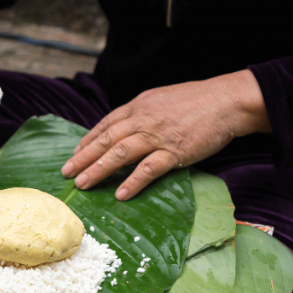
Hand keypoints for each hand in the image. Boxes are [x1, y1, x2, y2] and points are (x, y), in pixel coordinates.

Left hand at [60, 70, 270, 199]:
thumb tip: (128, 127)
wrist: (226, 101)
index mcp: (139, 105)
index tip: (75, 153)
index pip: (106, 124)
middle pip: (106, 140)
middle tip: (66, 172)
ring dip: (98, 170)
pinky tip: (120, 194)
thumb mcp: (162, 99)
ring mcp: (158, 136)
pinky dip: (133, 181)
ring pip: (120, 154)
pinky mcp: (175, 152)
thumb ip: (143, 112)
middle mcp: (143, 119)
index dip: (88, 140)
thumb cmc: (198, 101)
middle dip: (83, 157)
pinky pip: (149, 168)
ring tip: (83, 184)